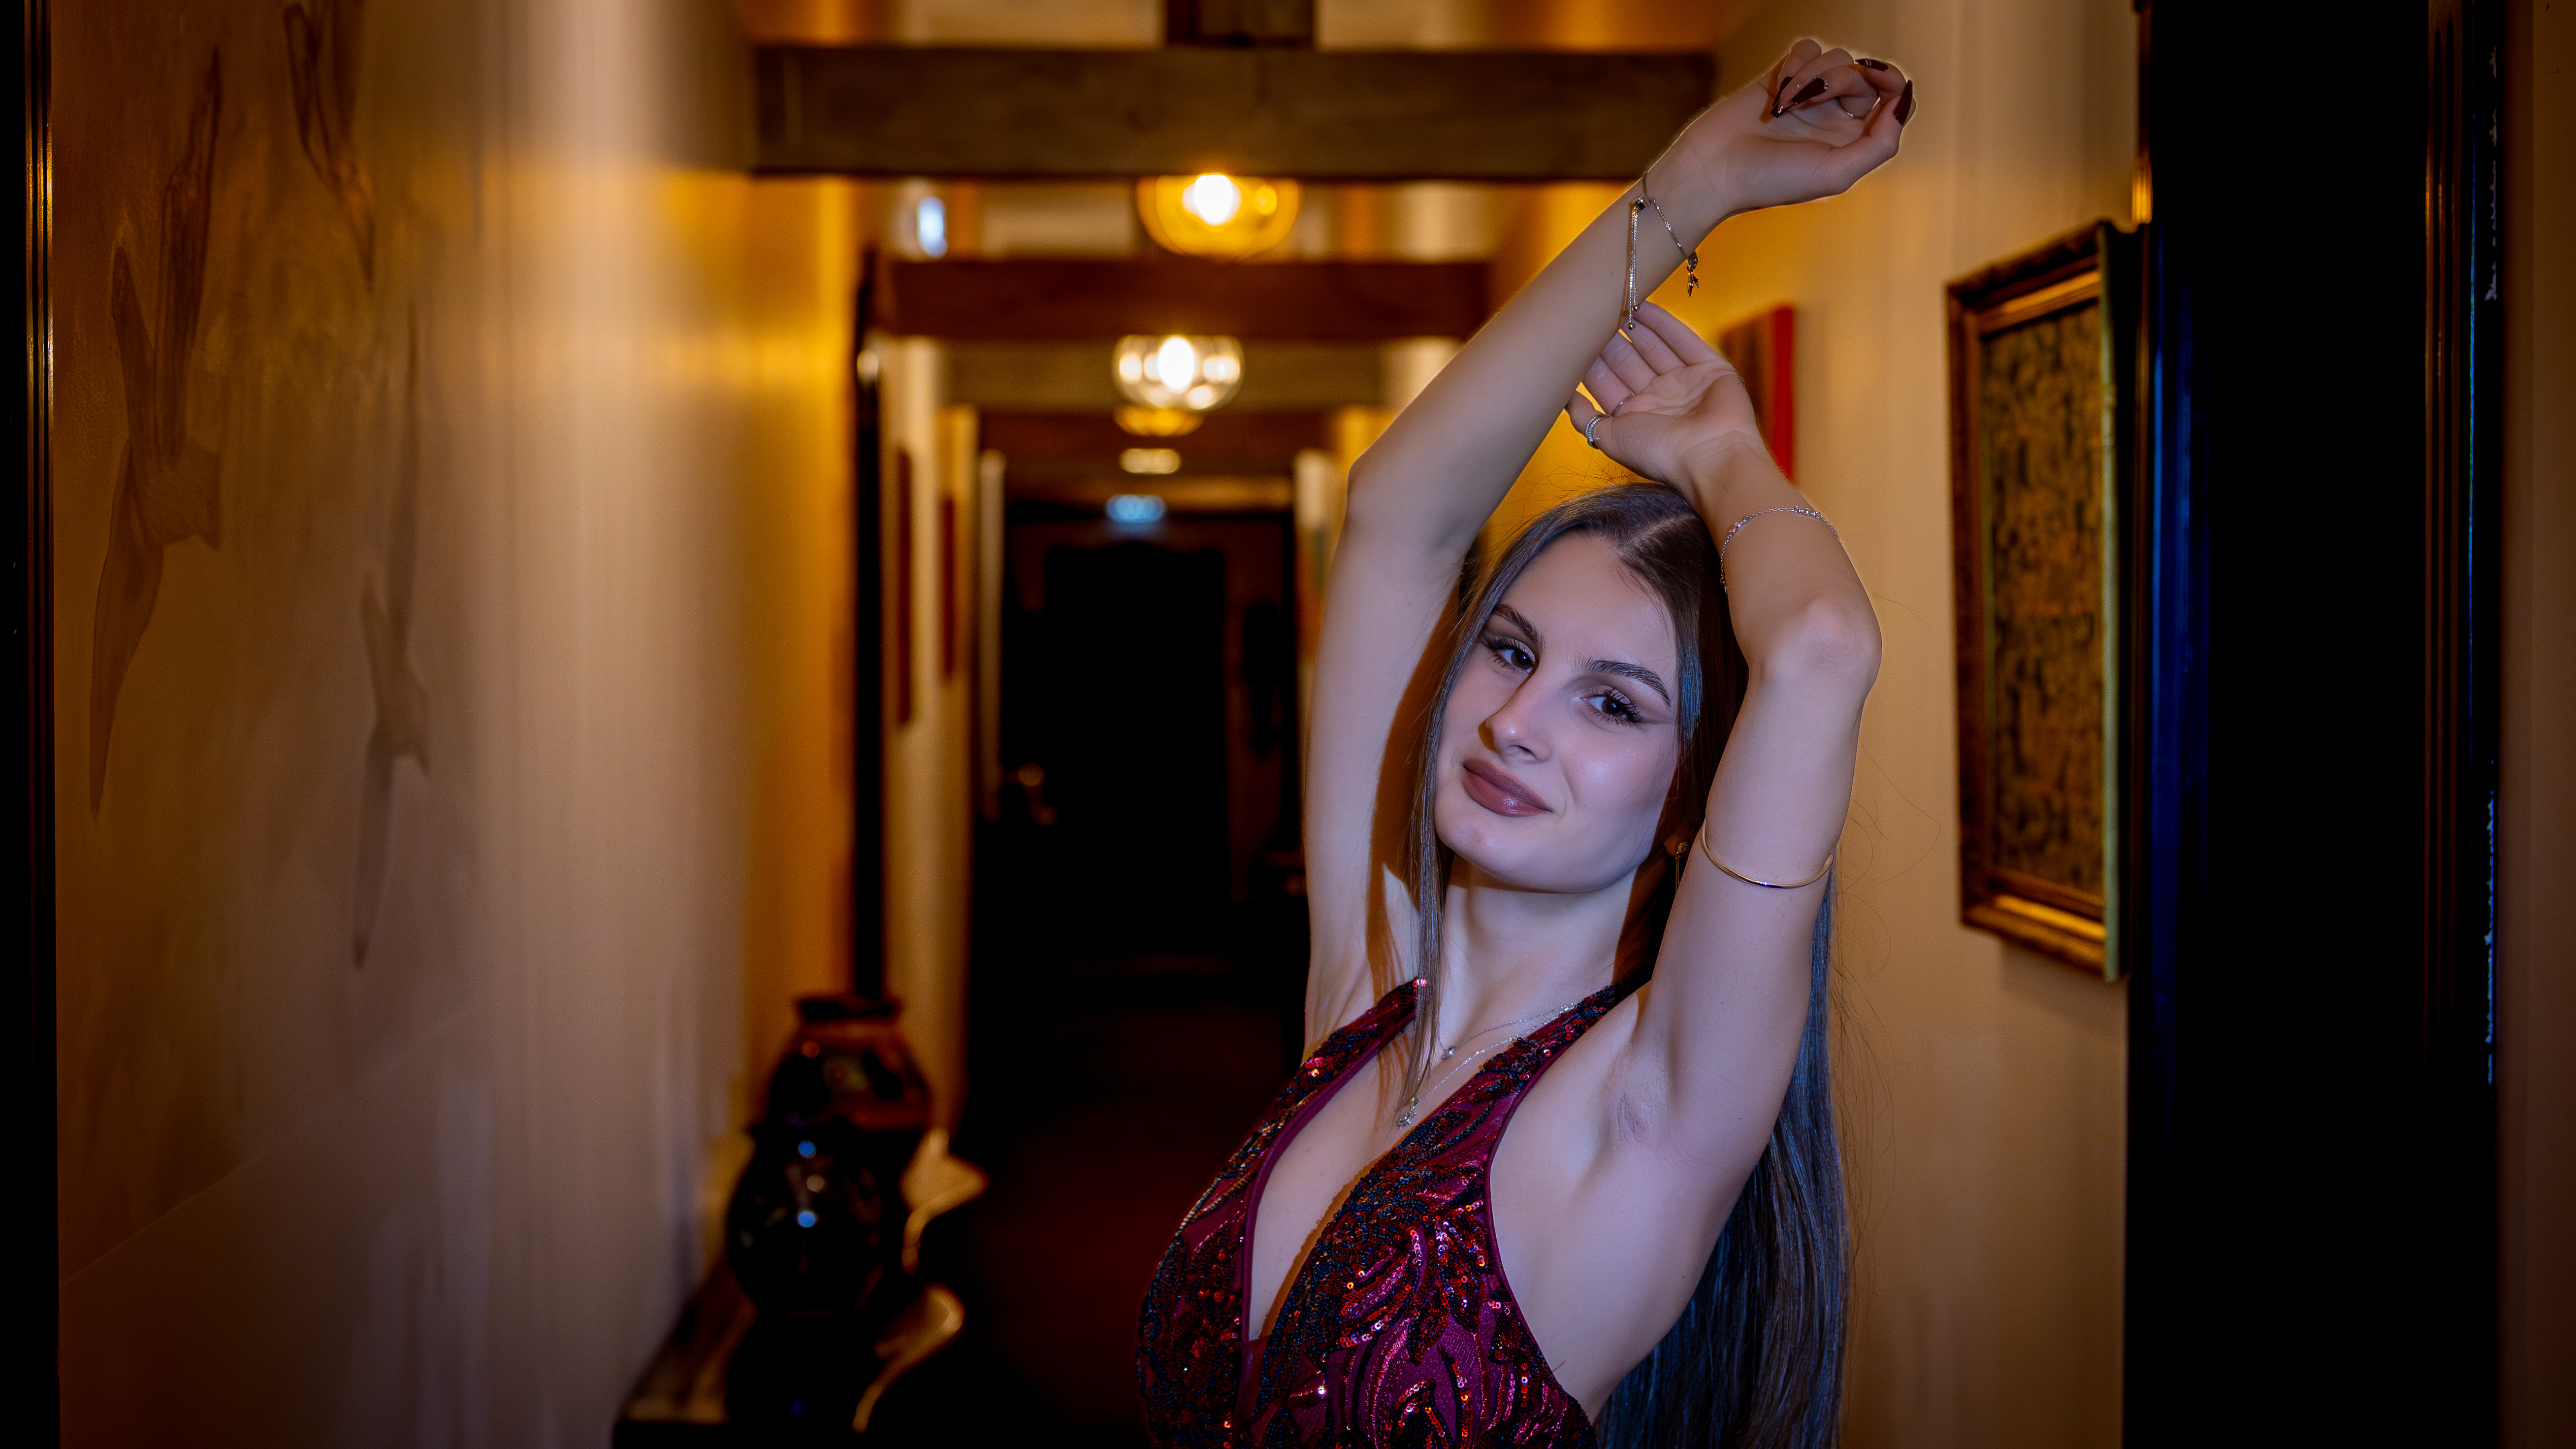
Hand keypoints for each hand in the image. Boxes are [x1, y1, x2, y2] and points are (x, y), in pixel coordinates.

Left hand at [1565, 303, 1762, 488]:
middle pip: (1629, 363)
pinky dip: (1664, 323)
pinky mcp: (1711, 370)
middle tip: (1592, 314)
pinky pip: (1684, 340)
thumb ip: (1584, 417)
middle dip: (1610, 341)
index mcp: (1636, 419)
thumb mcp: (1608, 437)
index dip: (1591, 362)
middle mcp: (1659, 400)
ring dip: (1635, 326)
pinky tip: (1644, 305)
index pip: (1608, 383)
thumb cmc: (1658, 453)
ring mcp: (1685, 383)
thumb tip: (1562, 396)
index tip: (1574, 339)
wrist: (1711, 457)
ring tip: (1615, 301)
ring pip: (1655, 348)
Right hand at [1663, 40, 1912, 219]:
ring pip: (1837, 57)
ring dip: (1812, 75)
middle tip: (1809, 100)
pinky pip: (1806, 48)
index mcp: (1854, 142)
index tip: (1875, 78)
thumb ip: (1881, 144)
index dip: (1893, 83)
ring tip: (1785, 104)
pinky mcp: (1782, 77)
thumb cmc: (1771, 180)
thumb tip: (1903, 101)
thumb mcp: (1836, 174)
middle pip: (1866, 75)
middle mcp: (1836, 116)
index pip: (1894, 101)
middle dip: (1842, 79)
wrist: (1713, 170)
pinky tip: (1778, 87)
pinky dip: (1796, 62)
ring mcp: (1810, 95)